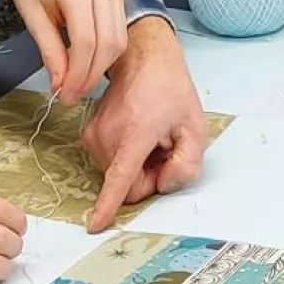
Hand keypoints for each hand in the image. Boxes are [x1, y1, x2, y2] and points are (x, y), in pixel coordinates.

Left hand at [0, 0, 128, 102]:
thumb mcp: (30, 15)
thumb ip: (48, 50)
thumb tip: (59, 84)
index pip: (86, 42)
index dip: (78, 74)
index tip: (65, 94)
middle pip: (107, 44)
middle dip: (91, 76)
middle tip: (72, 95)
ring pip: (118, 40)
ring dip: (101, 67)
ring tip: (78, 83)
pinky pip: (119, 31)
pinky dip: (107, 52)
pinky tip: (88, 63)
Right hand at [80, 16, 207, 231]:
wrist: (142, 58)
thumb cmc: (169, 89)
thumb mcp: (195, 126)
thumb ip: (187, 164)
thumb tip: (163, 185)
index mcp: (135, 134)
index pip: (119, 179)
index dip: (108, 205)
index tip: (95, 225)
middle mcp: (107, 136)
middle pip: (127, 185)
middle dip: (147, 177)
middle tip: (164, 150)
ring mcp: (94, 135)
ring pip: (117, 176)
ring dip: (137, 166)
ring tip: (151, 138)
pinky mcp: (89, 136)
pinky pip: (109, 164)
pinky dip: (125, 158)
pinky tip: (138, 135)